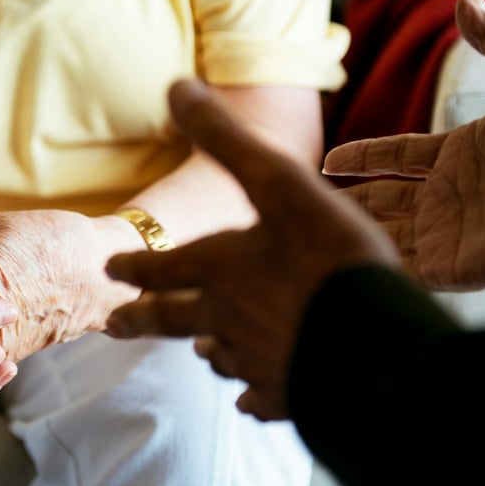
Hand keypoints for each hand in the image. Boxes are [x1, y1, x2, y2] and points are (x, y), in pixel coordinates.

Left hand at [105, 79, 396, 420]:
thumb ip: (224, 137)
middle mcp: (227, 318)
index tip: (110, 270)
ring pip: (218, 356)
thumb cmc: (327, 255)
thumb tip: (174, 85)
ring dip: (204, 348)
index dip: (135, 266)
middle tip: (113, 326)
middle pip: (173, 321)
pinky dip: (250, 394)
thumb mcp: (277, 181)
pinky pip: (260, 396)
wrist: (374, 341)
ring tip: (198, 348)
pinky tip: (249, 400)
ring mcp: (258, 360)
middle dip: (143, 318)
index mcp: (220, 269)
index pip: (162, 267)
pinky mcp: (291, 394)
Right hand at [323, 0, 484, 288]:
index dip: (361, 157)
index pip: (396, 156)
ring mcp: (450, 235)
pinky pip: (401, 270)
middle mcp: (451, 196)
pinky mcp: (453, 268)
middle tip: (303, 200)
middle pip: (383, 199)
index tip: (326, 161)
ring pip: (385, 235)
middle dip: (347, 200)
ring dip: (352, 232)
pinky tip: (337, 261)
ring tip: (310, 229)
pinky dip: (372, 267)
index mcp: (460, 154)